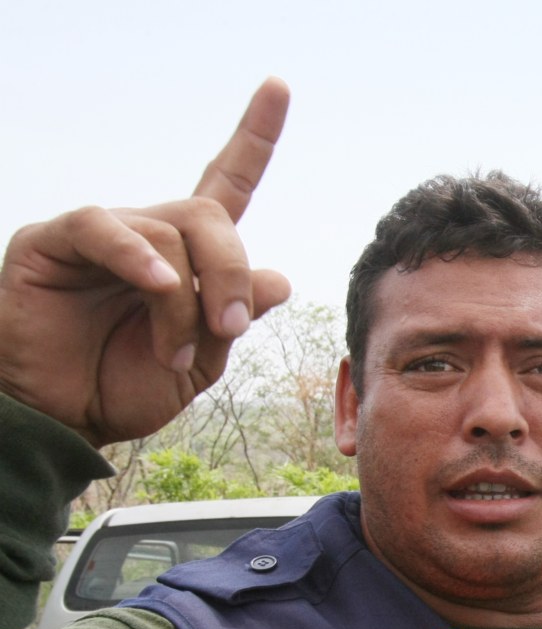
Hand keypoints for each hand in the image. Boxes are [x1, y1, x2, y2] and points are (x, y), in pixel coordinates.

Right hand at [0, 78, 291, 446]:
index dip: (253, 137)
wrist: (62, 418)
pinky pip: (103, 228)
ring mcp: (101, 235)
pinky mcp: (52, 241)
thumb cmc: (123, 386)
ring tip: (173, 349)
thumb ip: (235, 316)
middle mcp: (147, 234)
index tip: (278, 87)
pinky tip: (157, 286)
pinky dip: (137, 258)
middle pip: (210, 216)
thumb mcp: (200, 359)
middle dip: (231, 273)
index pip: (227, 183)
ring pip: (167, 233)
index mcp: (188, 256)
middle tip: (228, 328)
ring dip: (182, 300)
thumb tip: (276, 277)